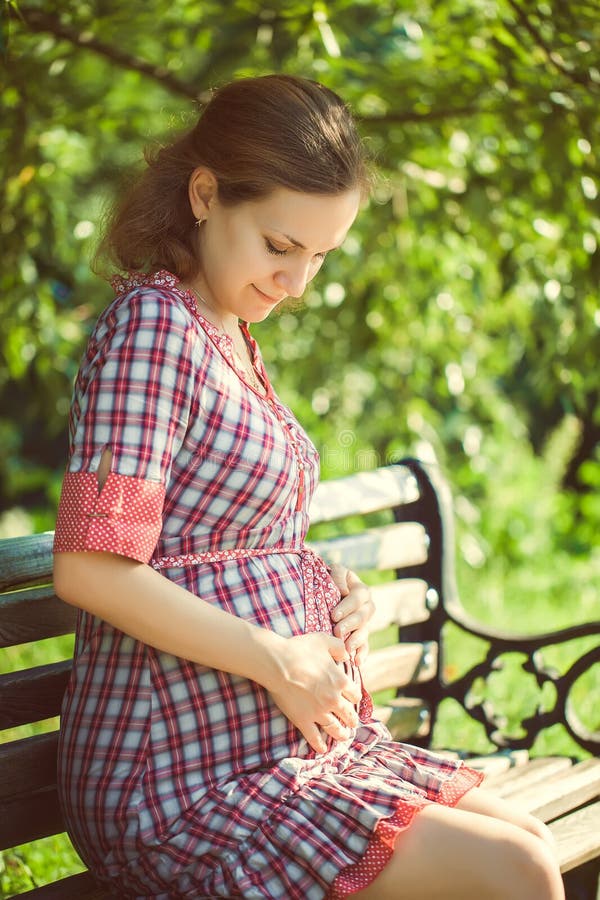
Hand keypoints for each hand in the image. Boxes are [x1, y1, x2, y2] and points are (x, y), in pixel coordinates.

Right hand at [267, 632, 361, 753]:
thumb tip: (347, 655)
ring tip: (344, 736)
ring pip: (335, 729)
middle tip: (352, 722)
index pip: (355, 695)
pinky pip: (314, 737)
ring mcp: (318, 712)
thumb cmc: (300, 649)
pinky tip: (323, 749)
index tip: (353, 700)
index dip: (355, 697)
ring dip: (342, 734)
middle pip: (349, 714)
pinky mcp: (303, 720)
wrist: (278, 663)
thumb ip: (339, 647)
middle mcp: (333, 699)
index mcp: (340, 681)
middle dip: (352, 719)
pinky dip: (320, 745)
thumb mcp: (324, 640)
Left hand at [329, 565, 373, 666]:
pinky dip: (362, 654)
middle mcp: (366, 606)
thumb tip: (344, 591)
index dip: (347, 606)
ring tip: (347, 649)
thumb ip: (338, 576)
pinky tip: (357, 663)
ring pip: (365, 632)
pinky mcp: (359, 635)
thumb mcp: (332, 571)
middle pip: (363, 616)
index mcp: (361, 590)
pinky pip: (365, 646)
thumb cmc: (327, 579)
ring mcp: (364, 623)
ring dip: (356, 641)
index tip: (334, 615)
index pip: (358, 598)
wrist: (322, 593)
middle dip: (351, 624)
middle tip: (337, 631)